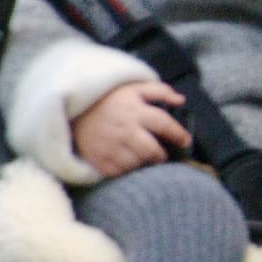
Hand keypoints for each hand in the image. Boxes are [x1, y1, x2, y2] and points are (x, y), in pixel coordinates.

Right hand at [71, 81, 190, 176]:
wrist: (75, 112)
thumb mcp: (134, 88)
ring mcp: (111, 147)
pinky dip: (128, 169)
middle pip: (152, 151)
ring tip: (143, 156)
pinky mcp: (100, 161)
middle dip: (162, 155)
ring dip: (145, 163)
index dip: (179, 134)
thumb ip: (161, 91)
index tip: (186, 141)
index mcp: (135, 111)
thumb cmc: (110, 100)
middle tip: (163, 155)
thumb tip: (181, 100)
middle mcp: (124, 130)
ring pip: (138, 164)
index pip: (164, 124)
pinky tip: (128, 161)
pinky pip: (122, 173)